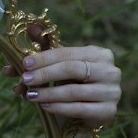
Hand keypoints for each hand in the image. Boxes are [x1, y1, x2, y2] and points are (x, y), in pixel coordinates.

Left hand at [3, 44, 120, 127]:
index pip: (68, 54)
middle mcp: (110, 71)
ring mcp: (112, 92)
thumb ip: (47, 45)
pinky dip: (59, 108)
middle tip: (25, 79)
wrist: (90, 111)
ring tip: (30, 95)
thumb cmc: (74, 82)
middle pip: (72, 69)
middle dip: (45, 74)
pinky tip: (44, 106)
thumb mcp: (62, 63)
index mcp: (99, 54)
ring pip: (74, 91)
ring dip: (48, 93)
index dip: (45, 58)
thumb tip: (30, 26)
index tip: (25, 63)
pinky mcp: (108, 111)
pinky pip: (79, 109)